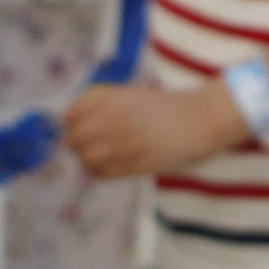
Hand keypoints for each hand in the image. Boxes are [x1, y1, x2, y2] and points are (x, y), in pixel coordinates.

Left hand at [59, 83, 243, 178]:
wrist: (199, 120)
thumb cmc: (168, 105)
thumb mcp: (133, 94)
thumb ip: (106, 104)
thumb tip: (77, 119)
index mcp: (112, 100)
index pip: (71, 116)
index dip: (69, 123)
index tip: (73, 126)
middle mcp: (112, 122)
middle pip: (74, 140)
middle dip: (77, 143)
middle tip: (87, 144)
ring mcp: (122, 146)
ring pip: (86, 160)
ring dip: (89, 159)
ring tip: (99, 156)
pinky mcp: (132, 166)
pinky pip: (103, 174)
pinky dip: (100, 172)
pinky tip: (110, 166)